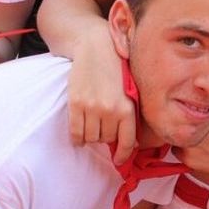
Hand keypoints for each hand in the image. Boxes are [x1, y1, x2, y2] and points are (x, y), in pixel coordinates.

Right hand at [67, 33, 135, 164]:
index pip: (127, 141)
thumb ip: (130, 114)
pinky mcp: (75, 103)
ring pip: (90, 138)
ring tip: (92, 126)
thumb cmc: (116, 69)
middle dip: (105, 137)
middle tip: (104, 127)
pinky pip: (75, 132)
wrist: (96, 47)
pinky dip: (77, 138)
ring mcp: (92, 107)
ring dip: (91, 137)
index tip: (119, 160)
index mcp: (128, 107)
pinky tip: (79, 136)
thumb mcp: (130, 91)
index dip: (123, 154)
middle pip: (106, 139)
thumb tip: (132, 144)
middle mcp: (111, 109)